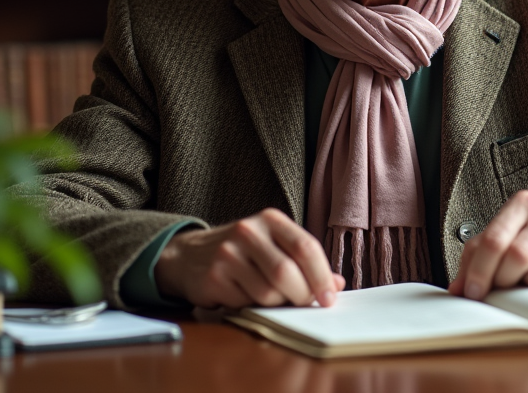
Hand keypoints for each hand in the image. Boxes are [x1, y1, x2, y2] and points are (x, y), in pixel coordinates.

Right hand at [154, 208, 345, 308]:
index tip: (330, 298)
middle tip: (303, 304)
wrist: (190, 255)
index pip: (305, 247)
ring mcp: (228, 253)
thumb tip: (337, 284)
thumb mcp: (274, 245)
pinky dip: (253, 307)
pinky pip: (246, 303)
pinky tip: (245, 295)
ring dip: (276, 304)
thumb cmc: (244, 252)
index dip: (321, 275)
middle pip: (287, 273)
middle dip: (301, 295)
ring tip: (268, 296)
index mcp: (270, 219)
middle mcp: (248, 231)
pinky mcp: (213, 277)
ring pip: (267, 293)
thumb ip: (305, 261)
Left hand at [447, 190, 527, 299]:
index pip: (492, 238)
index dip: (478, 270)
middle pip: (510, 252)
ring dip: (516, 284)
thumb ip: (475, 262)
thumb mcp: (500, 248)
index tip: (471, 293)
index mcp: (521, 204)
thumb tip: (456, 290)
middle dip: (496, 278)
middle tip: (493, 293)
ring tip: (515, 287)